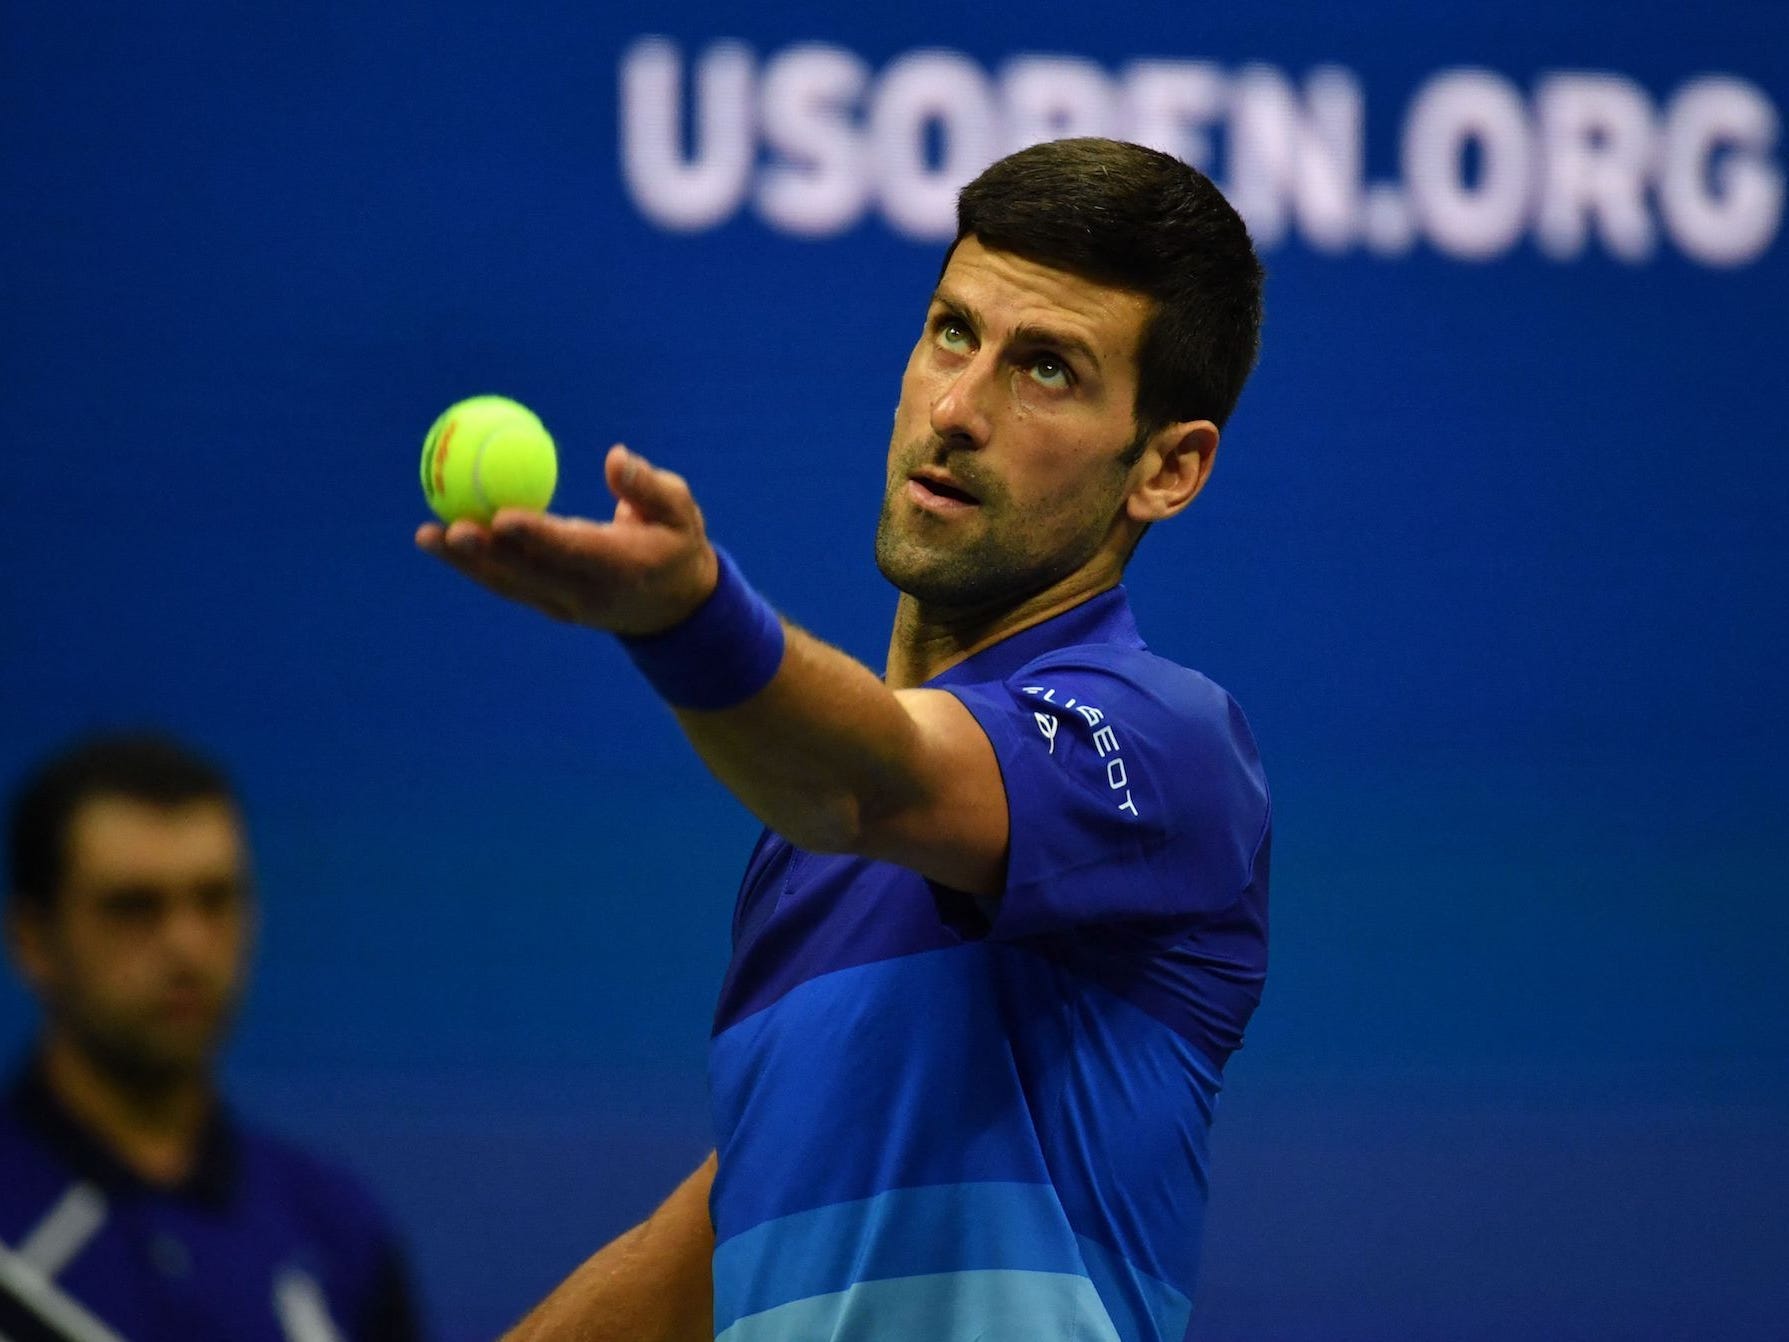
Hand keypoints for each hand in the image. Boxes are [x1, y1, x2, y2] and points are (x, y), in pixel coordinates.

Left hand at [416, 445, 719, 634]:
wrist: (676, 609)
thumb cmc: (678, 545)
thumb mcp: (681, 512)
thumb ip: (648, 486)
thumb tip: (614, 456)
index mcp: (620, 568)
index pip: (572, 552)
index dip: (536, 536)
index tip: (503, 516)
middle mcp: (586, 593)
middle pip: (528, 574)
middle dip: (487, 554)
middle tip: (450, 528)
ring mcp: (564, 604)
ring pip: (509, 583)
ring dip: (466, 562)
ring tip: (426, 537)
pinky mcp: (548, 604)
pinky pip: (507, 583)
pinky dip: (474, 564)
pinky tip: (442, 542)